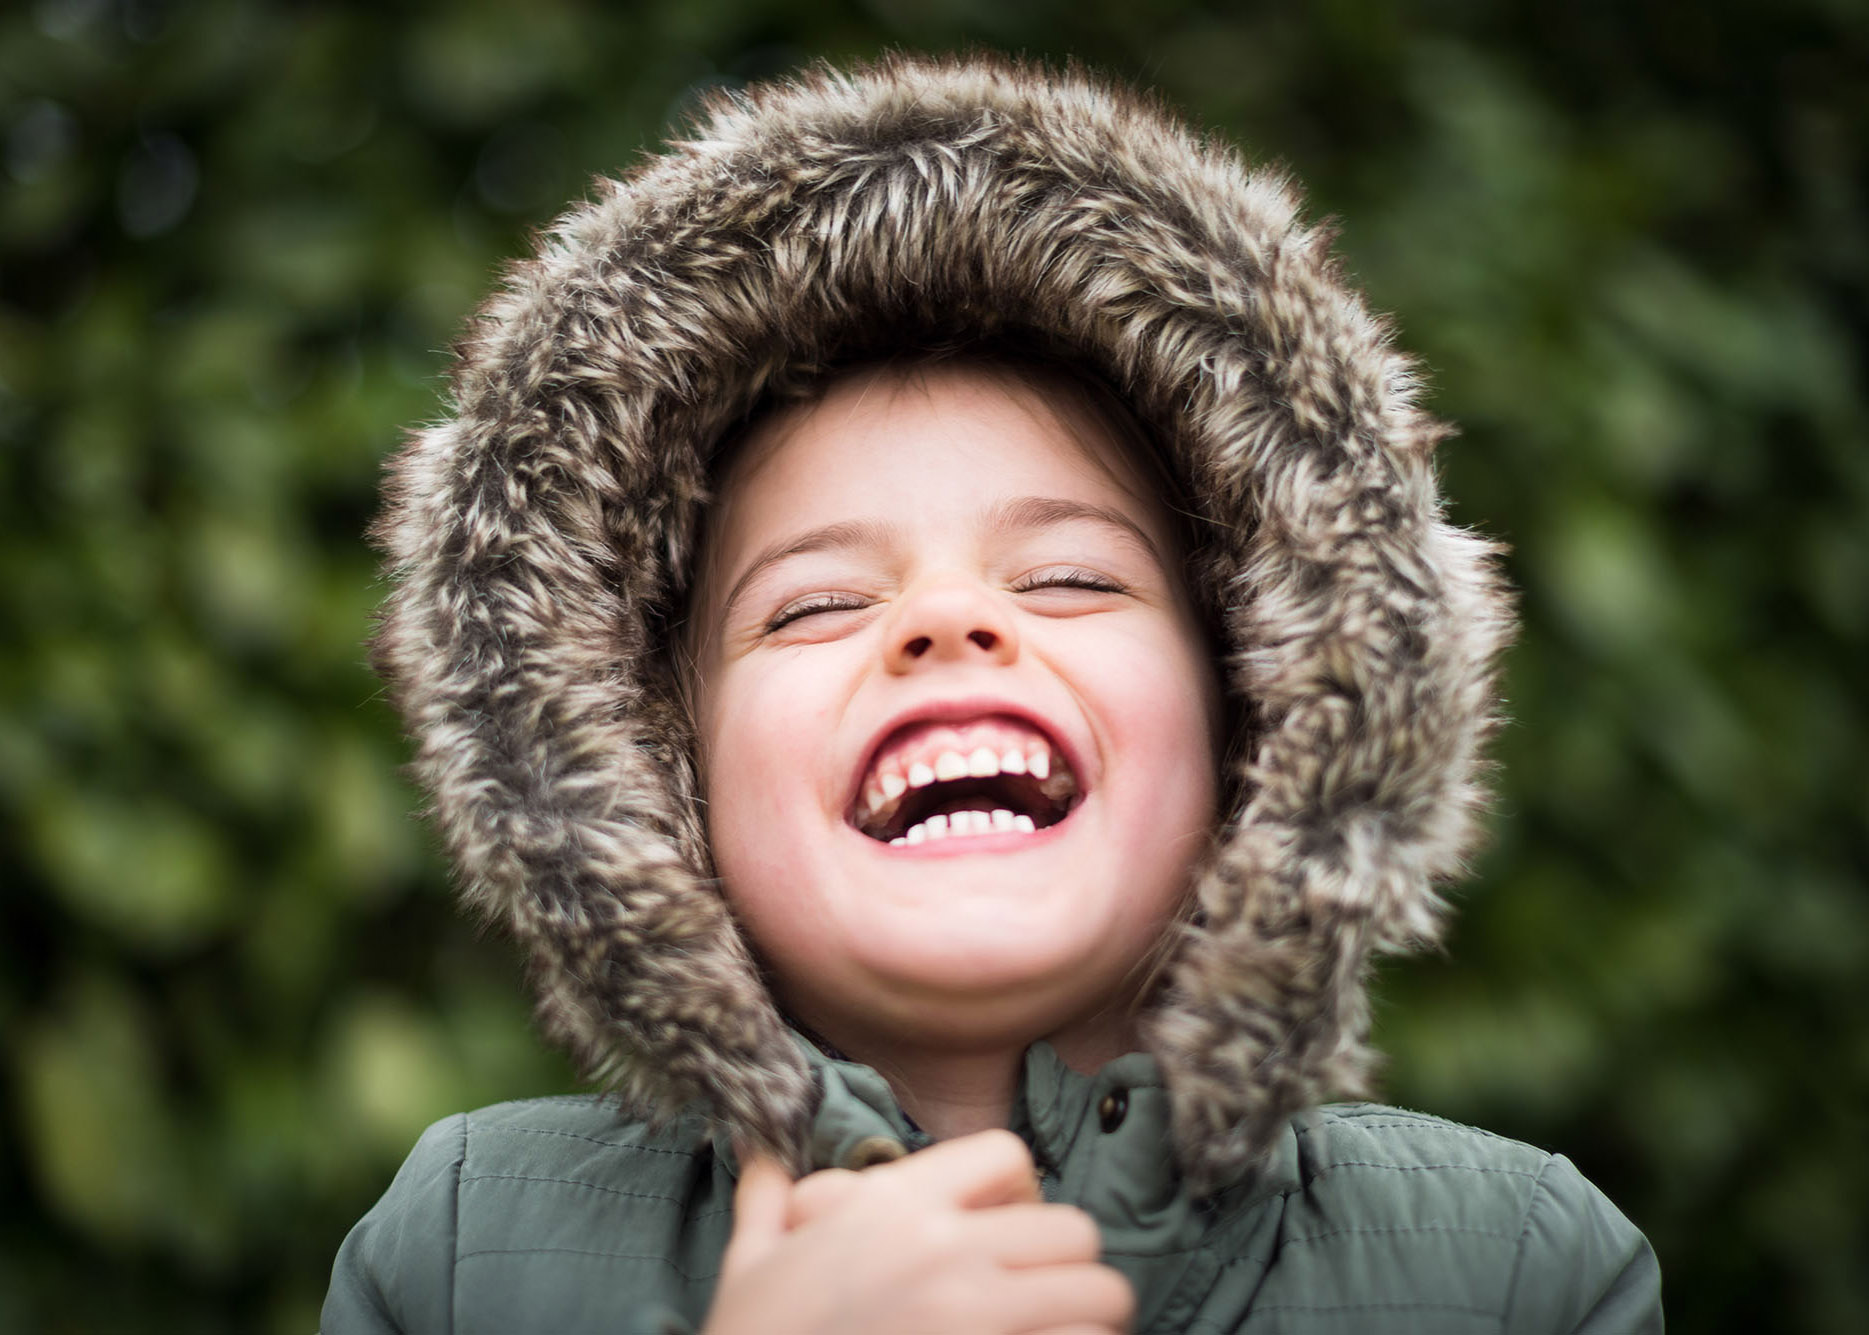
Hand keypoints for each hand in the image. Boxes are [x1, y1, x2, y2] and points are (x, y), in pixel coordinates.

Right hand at [703, 1129, 1133, 1334]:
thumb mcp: (749, 1266)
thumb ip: (767, 1202)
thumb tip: (757, 1151)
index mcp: (892, 1208)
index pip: (1007, 1155)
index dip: (1018, 1192)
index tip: (1004, 1232)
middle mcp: (945, 1252)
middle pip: (1074, 1230)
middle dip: (1067, 1267)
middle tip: (1042, 1299)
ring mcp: (978, 1321)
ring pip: (1100, 1297)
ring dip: (1086, 1321)